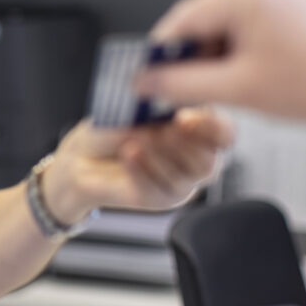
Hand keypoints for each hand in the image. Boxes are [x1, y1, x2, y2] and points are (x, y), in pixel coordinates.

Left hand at [42, 107, 232, 221]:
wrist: (80, 158)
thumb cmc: (111, 128)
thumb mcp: (132, 110)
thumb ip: (157, 110)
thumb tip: (171, 106)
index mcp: (197, 128)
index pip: (224, 132)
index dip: (211, 126)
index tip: (184, 117)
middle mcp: (195, 157)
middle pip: (211, 161)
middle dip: (186, 145)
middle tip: (163, 132)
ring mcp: (181, 182)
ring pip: (187, 178)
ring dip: (160, 157)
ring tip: (135, 143)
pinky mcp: (160, 200)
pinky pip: (160, 190)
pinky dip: (143, 170)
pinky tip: (129, 155)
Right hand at [134, 0, 305, 123]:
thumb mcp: (236, 89)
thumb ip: (181, 84)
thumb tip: (147, 82)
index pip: (181, 20)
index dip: (160, 54)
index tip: (147, 79)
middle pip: (201, 18)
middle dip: (187, 55)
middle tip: (177, 88)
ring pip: (223, 21)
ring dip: (212, 53)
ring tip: (217, 86)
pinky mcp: (291, 4)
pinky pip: (247, 21)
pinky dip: (236, 47)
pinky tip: (240, 74)